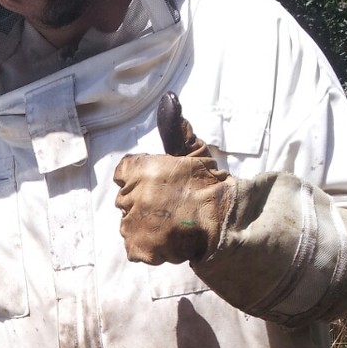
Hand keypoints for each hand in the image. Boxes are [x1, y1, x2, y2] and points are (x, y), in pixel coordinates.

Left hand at [113, 93, 233, 264]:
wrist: (224, 219)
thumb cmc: (210, 184)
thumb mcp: (193, 151)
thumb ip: (176, 129)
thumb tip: (169, 99)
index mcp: (139, 170)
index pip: (123, 173)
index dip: (141, 180)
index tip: (159, 186)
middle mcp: (131, 195)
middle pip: (126, 201)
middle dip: (144, 205)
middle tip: (171, 209)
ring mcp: (133, 223)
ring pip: (130, 225)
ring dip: (146, 227)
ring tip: (172, 226)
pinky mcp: (138, 247)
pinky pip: (136, 249)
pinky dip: (150, 248)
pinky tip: (169, 241)